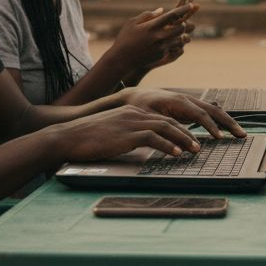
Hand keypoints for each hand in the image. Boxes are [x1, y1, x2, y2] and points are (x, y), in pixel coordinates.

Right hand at [51, 105, 203, 160]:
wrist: (68, 137)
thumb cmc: (86, 138)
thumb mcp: (112, 132)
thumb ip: (127, 133)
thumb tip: (138, 143)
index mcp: (131, 111)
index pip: (161, 118)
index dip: (178, 128)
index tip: (189, 138)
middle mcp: (134, 113)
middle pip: (168, 121)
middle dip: (186, 133)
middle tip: (198, 146)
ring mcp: (131, 122)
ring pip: (165, 128)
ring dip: (183, 140)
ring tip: (194, 150)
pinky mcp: (127, 134)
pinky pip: (153, 138)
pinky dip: (168, 145)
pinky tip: (176, 154)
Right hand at [107, 4, 195, 75]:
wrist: (122, 60)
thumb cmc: (125, 39)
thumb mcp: (132, 23)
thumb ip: (148, 15)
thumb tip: (162, 10)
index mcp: (152, 26)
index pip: (173, 15)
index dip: (184, 9)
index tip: (191, 5)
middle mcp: (159, 36)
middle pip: (181, 27)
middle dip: (184, 23)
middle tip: (182, 21)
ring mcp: (162, 47)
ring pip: (181, 38)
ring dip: (181, 34)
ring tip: (177, 31)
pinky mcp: (162, 54)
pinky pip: (175, 47)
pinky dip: (176, 42)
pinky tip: (170, 40)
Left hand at [119, 88, 245, 139]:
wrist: (135, 96)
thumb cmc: (140, 107)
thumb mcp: (148, 118)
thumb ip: (164, 128)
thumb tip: (180, 141)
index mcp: (179, 101)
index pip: (200, 114)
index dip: (211, 126)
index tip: (220, 137)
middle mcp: (188, 100)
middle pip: (214, 110)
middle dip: (229, 122)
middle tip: (241, 135)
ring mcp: (191, 104)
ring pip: (214, 111)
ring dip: (228, 122)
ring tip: (240, 134)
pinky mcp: (190, 109)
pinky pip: (209, 115)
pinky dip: (220, 123)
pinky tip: (228, 131)